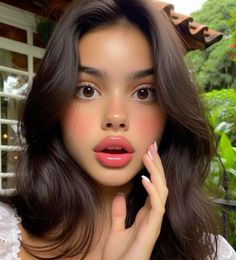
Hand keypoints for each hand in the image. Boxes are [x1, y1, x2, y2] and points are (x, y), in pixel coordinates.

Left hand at [102, 143, 167, 259]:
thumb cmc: (118, 256)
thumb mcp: (115, 229)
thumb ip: (118, 213)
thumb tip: (119, 195)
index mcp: (146, 214)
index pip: (153, 186)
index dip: (152, 169)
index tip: (148, 152)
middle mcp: (153, 215)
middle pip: (160, 184)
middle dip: (157, 164)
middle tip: (153, 146)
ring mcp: (154, 221)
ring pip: (162, 191)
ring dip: (156, 172)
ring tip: (149, 156)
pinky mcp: (153, 229)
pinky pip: (157, 206)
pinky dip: (152, 191)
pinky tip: (144, 178)